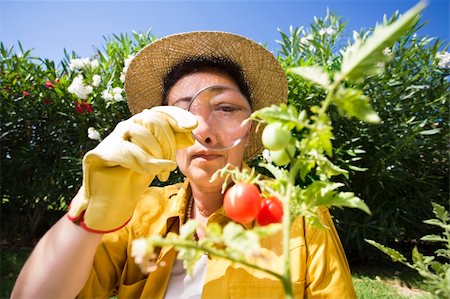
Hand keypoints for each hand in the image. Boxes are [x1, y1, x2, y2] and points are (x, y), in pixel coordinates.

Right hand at [67, 106, 196, 232]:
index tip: (193, 126)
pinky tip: (158, 171)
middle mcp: (127, 126)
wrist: (112, 200)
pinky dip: (147, 162)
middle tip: (171, 165)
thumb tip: (189, 134)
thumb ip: (171, 145)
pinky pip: (129, 152)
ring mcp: (112, 138)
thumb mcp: (159, 159)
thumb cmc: (135, 177)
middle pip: (154, 121)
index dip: (177, 116)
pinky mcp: (100, 152)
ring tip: (162, 172)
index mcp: (141, 126)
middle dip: (168, 143)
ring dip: (157, 154)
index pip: (161, 112)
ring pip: (142, 133)